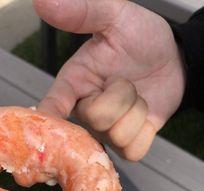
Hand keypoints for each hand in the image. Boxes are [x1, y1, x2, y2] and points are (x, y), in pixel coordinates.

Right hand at [35, 0, 185, 160]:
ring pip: (118, 135)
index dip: (50, 118)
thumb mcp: (116, 17)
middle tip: (126, 81)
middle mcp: (85, 112)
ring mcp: (105, 131)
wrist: (173, 60)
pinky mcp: (125, 145)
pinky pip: (133, 150)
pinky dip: (145, 132)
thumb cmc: (140, 40)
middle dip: (122, 96)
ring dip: (137, 111)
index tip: (51, 119)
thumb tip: (43, 2)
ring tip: (136, 96)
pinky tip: (143, 116)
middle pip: (97, 119)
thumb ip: (83, 12)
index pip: (52, 107)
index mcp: (74, 84)